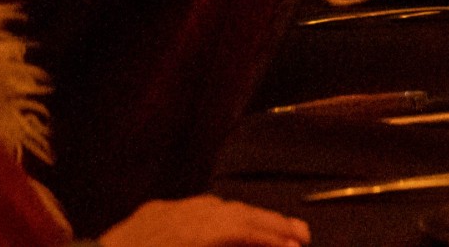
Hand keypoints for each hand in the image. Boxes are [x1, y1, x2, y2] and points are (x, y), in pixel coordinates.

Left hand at [98, 195, 310, 246]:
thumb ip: (222, 245)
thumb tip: (254, 243)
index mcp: (187, 234)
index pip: (237, 228)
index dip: (269, 237)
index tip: (297, 246)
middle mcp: (177, 214)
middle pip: (232, 212)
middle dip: (269, 222)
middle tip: (300, 233)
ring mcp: (161, 212)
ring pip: (215, 206)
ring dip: (247, 216)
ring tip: (273, 228)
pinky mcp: (147, 215)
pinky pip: (192, 208)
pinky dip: (219, 214)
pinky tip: (228, 221)